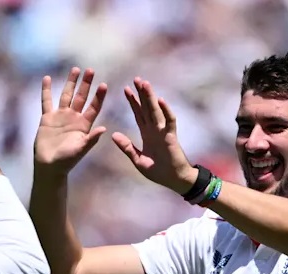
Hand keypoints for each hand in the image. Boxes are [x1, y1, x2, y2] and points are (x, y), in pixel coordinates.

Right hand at [34, 67, 106, 176]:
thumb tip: (104, 129)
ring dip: (70, 83)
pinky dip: (46, 90)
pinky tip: (47, 78)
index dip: (98, 96)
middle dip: (86, 84)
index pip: (93, 107)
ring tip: (75, 69)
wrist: (49, 166)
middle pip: (81, 97)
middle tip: (90, 70)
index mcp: (84, 125)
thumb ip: (91, 139)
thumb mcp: (81, 150)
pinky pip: (46, 101)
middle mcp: (74, 118)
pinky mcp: (47, 118)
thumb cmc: (67, 161)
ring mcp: (61, 116)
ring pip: (66, 95)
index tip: (103, 85)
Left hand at [111, 78, 195, 193]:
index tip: (126, 89)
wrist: (174, 180)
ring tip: (145, 84)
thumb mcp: (137, 160)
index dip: (133, 102)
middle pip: (146, 108)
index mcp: (147, 134)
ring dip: (150, 97)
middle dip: (141, 94)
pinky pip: (169, 121)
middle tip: (136, 79)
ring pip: (156, 110)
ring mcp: (163, 131)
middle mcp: (155, 130)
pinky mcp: (171, 136)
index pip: (139, 114)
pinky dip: (166, 110)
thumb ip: (127, 147)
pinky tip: (160, 100)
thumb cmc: (158, 172)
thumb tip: (113, 134)